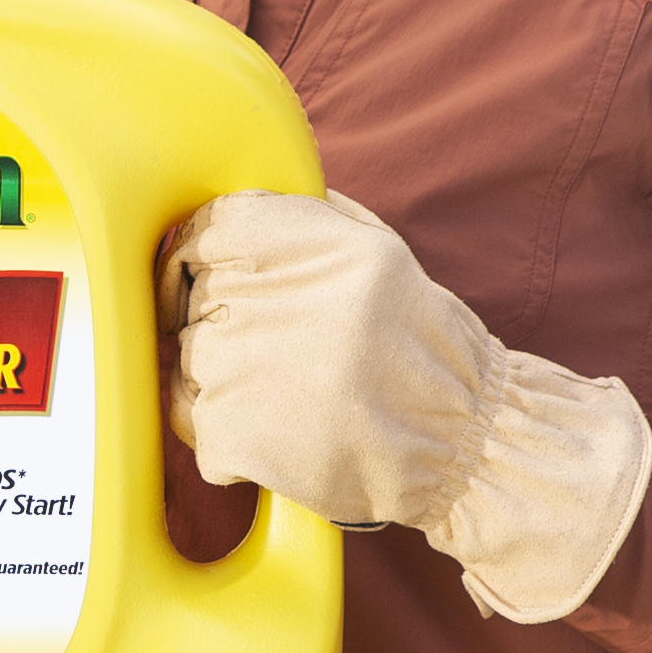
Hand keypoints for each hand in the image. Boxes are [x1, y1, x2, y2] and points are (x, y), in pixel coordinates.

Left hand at [160, 191, 651, 624]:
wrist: (463, 443)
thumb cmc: (422, 349)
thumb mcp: (378, 254)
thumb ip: (305, 222)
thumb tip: (234, 209)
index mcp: (306, 242)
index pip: (205, 229)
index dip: (198, 255)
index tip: (200, 276)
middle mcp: (269, 295)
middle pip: (194, 296)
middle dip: (223, 323)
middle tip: (277, 354)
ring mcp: (239, 365)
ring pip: (188, 358)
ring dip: (226, 379)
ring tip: (292, 398)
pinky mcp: (228, 432)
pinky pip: (190, 418)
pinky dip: (225, 431)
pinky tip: (281, 433)